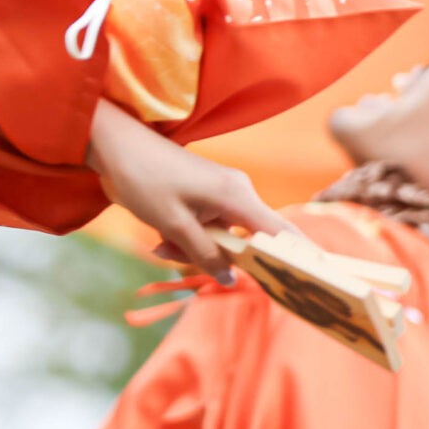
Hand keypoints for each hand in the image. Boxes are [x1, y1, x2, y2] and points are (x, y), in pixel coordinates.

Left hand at [84, 100, 288, 284]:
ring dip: (192, 247)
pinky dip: (188, 236)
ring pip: (221, 237)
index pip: (280, 232)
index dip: (298, 258)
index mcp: (237, 196)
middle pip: (245, 241)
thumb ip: (204, 254)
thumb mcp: (173, 225)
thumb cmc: (144, 179)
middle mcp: (238, 192)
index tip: (313, 283)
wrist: (115, 145)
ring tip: (160, 243)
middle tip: (171, 251)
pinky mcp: (207, 194)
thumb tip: (230, 278)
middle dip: (212, 256)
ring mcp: (222, 192)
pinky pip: (208, 226)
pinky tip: (161, 236)